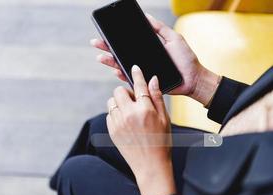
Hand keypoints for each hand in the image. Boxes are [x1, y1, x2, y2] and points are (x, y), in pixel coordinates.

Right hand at [91, 14, 220, 105]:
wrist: (193, 78)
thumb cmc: (185, 59)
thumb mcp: (173, 38)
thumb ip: (160, 28)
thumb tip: (146, 16)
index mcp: (147, 49)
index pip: (127, 43)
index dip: (116, 38)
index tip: (105, 32)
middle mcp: (142, 60)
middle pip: (121, 53)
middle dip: (107, 48)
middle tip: (96, 42)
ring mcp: (142, 71)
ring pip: (122, 66)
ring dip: (110, 62)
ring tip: (100, 56)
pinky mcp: (144, 82)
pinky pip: (131, 79)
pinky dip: (122, 76)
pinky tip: (115, 71)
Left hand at [106, 65, 175, 194]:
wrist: (150, 165)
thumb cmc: (161, 142)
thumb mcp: (165, 118)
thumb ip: (157, 97)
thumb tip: (153, 80)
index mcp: (145, 110)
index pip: (139, 85)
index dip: (137, 74)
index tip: (134, 68)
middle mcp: (129, 114)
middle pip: (119, 90)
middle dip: (126, 92)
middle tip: (134, 100)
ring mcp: (118, 123)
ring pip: (111, 101)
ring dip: (119, 102)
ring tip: (129, 111)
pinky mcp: (112, 130)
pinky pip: (109, 114)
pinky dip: (115, 113)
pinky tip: (125, 121)